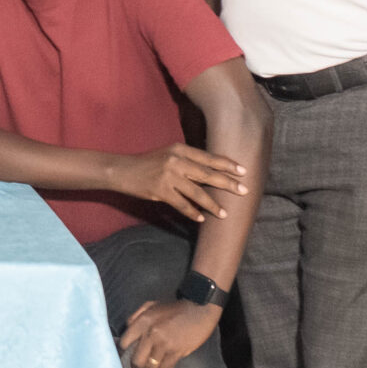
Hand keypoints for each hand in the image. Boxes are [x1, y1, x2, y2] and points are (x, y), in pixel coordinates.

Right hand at [105, 143, 248, 220]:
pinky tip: (202, 218)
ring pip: (197, 192)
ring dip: (212, 204)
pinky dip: (193, 212)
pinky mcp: (161, 191)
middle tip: (244, 191)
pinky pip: (182, 204)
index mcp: (180, 149)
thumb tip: (211, 171)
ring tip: (224, 213)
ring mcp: (168, 176)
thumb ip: (187, 160)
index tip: (243, 171)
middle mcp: (176, 160)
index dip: (227, 165)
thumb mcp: (168, 154)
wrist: (122, 170)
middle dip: (228, 183)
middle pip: (208, 174)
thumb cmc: (147, 163)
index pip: (208, 158)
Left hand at [118, 299, 221, 367]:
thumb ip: (136, 316)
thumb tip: (127, 330)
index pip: (125, 342)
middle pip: (136, 359)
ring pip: (150, 367)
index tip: (122, 359)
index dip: (122, 353)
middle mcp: (151, 334)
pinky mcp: (176, 352)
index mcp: (142, 321)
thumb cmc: (174, 307)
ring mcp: (163, 344)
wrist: (199, 309)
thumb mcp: (151, 305)